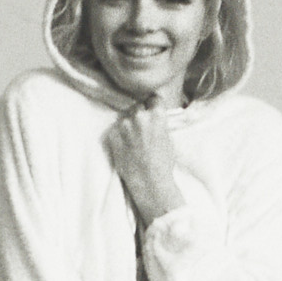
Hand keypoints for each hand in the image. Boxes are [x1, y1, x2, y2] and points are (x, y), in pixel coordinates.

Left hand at [105, 98, 184, 223]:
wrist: (149, 182)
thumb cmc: (163, 164)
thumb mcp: (168, 139)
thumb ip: (160, 124)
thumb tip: (154, 118)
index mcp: (156, 115)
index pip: (154, 99)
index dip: (153, 105)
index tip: (152, 110)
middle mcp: (139, 116)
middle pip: (138, 107)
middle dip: (140, 115)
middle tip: (143, 129)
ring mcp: (124, 126)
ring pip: (126, 119)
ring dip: (129, 126)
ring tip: (134, 141)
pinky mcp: (112, 136)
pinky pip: (115, 130)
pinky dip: (119, 136)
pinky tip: (126, 147)